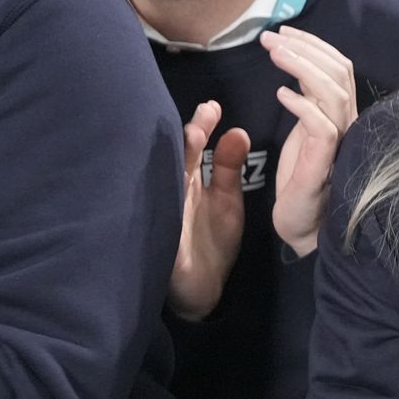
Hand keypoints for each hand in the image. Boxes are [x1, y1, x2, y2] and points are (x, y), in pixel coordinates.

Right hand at [168, 100, 249, 320]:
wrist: (204, 291)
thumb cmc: (211, 242)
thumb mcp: (226, 201)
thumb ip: (229, 168)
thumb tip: (236, 130)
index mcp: (188, 184)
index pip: (191, 150)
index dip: (200, 128)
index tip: (213, 107)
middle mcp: (171, 197)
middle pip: (174, 165)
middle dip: (185, 144)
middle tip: (199, 123)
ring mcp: (165, 220)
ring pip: (164, 190)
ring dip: (175, 170)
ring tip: (190, 146)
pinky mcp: (164, 246)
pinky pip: (162, 226)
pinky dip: (166, 210)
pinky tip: (173, 194)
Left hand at [261, 27, 357, 256]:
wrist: (303, 227)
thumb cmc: (300, 180)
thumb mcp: (301, 131)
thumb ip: (306, 101)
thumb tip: (297, 68)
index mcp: (341, 115)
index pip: (339, 68)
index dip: (314, 45)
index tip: (284, 32)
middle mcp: (347, 124)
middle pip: (339, 73)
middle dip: (305, 48)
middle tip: (271, 37)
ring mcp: (339, 142)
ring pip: (333, 92)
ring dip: (302, 67)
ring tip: (274, 53)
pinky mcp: (325, 162)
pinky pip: (321, 125)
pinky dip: (301, 104)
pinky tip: (280, 93)